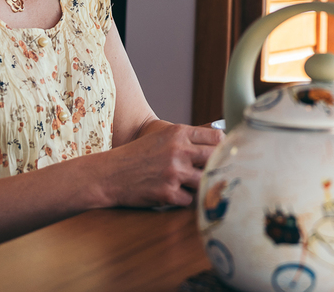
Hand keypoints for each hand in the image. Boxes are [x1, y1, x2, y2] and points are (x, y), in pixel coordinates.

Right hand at [95, 122, 222, 207]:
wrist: (109, 174)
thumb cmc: (138, 154)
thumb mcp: (162, 136)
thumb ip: (188, 139)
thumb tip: (220, 142)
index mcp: (179, 133)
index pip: (217, 138)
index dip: (223, 147)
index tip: (224, 155)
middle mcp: (179, 151)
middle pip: (216, 159)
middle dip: (218, 167)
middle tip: (219, 173)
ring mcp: (174, 173)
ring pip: (205, 181)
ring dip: (202, 185)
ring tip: (197, 185)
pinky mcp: (167, 193)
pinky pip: (190, 200)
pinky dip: (186, 199)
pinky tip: (177, 194)